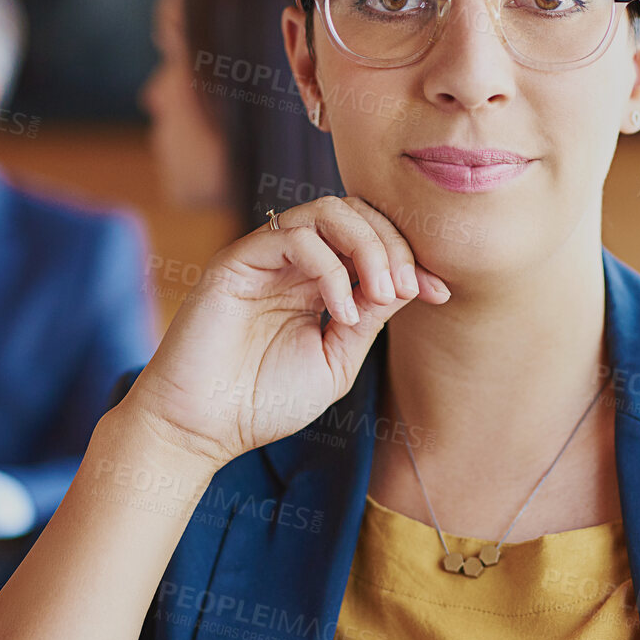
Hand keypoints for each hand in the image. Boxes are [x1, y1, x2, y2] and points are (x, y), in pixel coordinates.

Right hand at [117, 196, 450, 467]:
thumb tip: (408, 280)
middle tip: (407, 289)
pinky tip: (341, 311)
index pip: (371, 240)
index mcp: (316, 281)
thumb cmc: (263, 401)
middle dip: (393, 245)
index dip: (409, 258)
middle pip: (356, 213)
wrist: (202, 428)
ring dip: (368, 247)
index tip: (438, 293)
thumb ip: (370, 318)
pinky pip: (293, 237)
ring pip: (328, 212)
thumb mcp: (337, 360)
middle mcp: (292, 261)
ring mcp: (263, 257)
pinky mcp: (236, 261)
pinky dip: (329, 267)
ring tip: (381, 294)